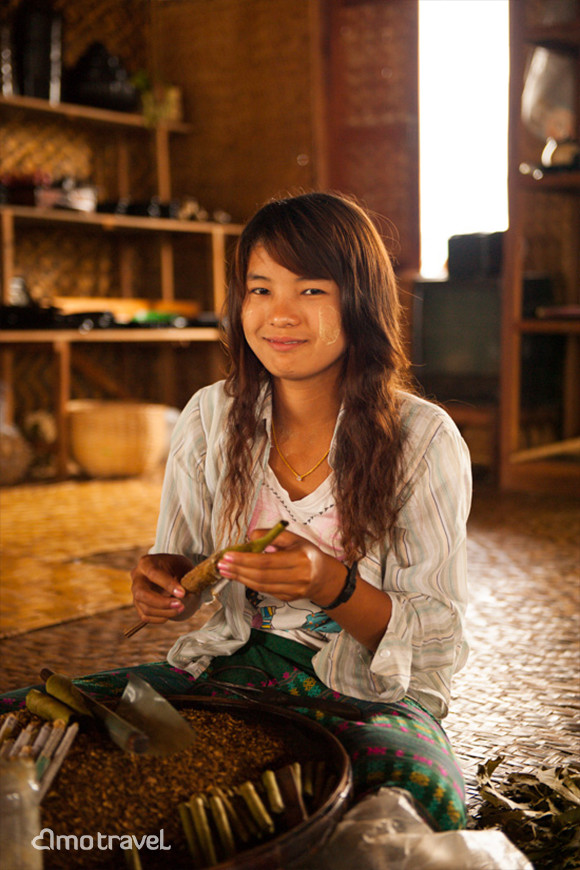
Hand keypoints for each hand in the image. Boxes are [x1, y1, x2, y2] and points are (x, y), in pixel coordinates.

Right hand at [130, 553, 198, 624]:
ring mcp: (135, 593)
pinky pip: (146, 617)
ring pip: (145, 608)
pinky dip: (160, 618)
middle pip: (142, 594)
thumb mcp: (183, 566)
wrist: (170, 572)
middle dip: (162, 603)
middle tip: (181, 605)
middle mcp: (137, 578)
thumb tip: (186, 596)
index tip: (182, 593)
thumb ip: (184, 579)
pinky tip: (172, 612)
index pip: (153, 574)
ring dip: (165, 612)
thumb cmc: (176, 567)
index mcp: (146, 563)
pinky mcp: (138, 605)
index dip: (168, 585)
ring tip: (181, 608)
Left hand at [216, 529, 346, 604]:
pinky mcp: (287, 598)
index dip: (245, 560)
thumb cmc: (307, 554)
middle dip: (238, 570)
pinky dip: (249, 583)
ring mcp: (292, 591)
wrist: (325, 578)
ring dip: (240, 578)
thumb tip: (251, 536)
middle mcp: (298, 577)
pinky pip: (264, 591)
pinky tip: (239, 576)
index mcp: (300, 559)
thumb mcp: (295, 538)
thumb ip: (273, 535)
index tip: (228, 555)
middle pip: (261, 576)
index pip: (267, 562)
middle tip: (221, 564)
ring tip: (225, 570)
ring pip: (260, 586)